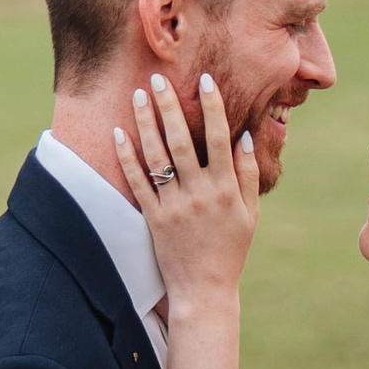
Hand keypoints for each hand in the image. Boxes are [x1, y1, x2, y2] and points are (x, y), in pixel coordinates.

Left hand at [113, 70, 259, 298]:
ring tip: (138, 95)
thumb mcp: (250, 214)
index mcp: (226, 189)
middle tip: (158, 77)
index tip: (205, 80)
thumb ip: (249, 175)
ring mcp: (174, 206)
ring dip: (145, 123)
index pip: (219, 138)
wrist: (204, 290)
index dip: (213, 107)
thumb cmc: (231, 250)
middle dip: (169, 106)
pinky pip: (137, 183)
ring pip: (157, 157)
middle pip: (182, 141)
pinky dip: (127, 157)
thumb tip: (245, 137)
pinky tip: (118, 134)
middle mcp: (199, 194)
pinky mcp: (153, 219)